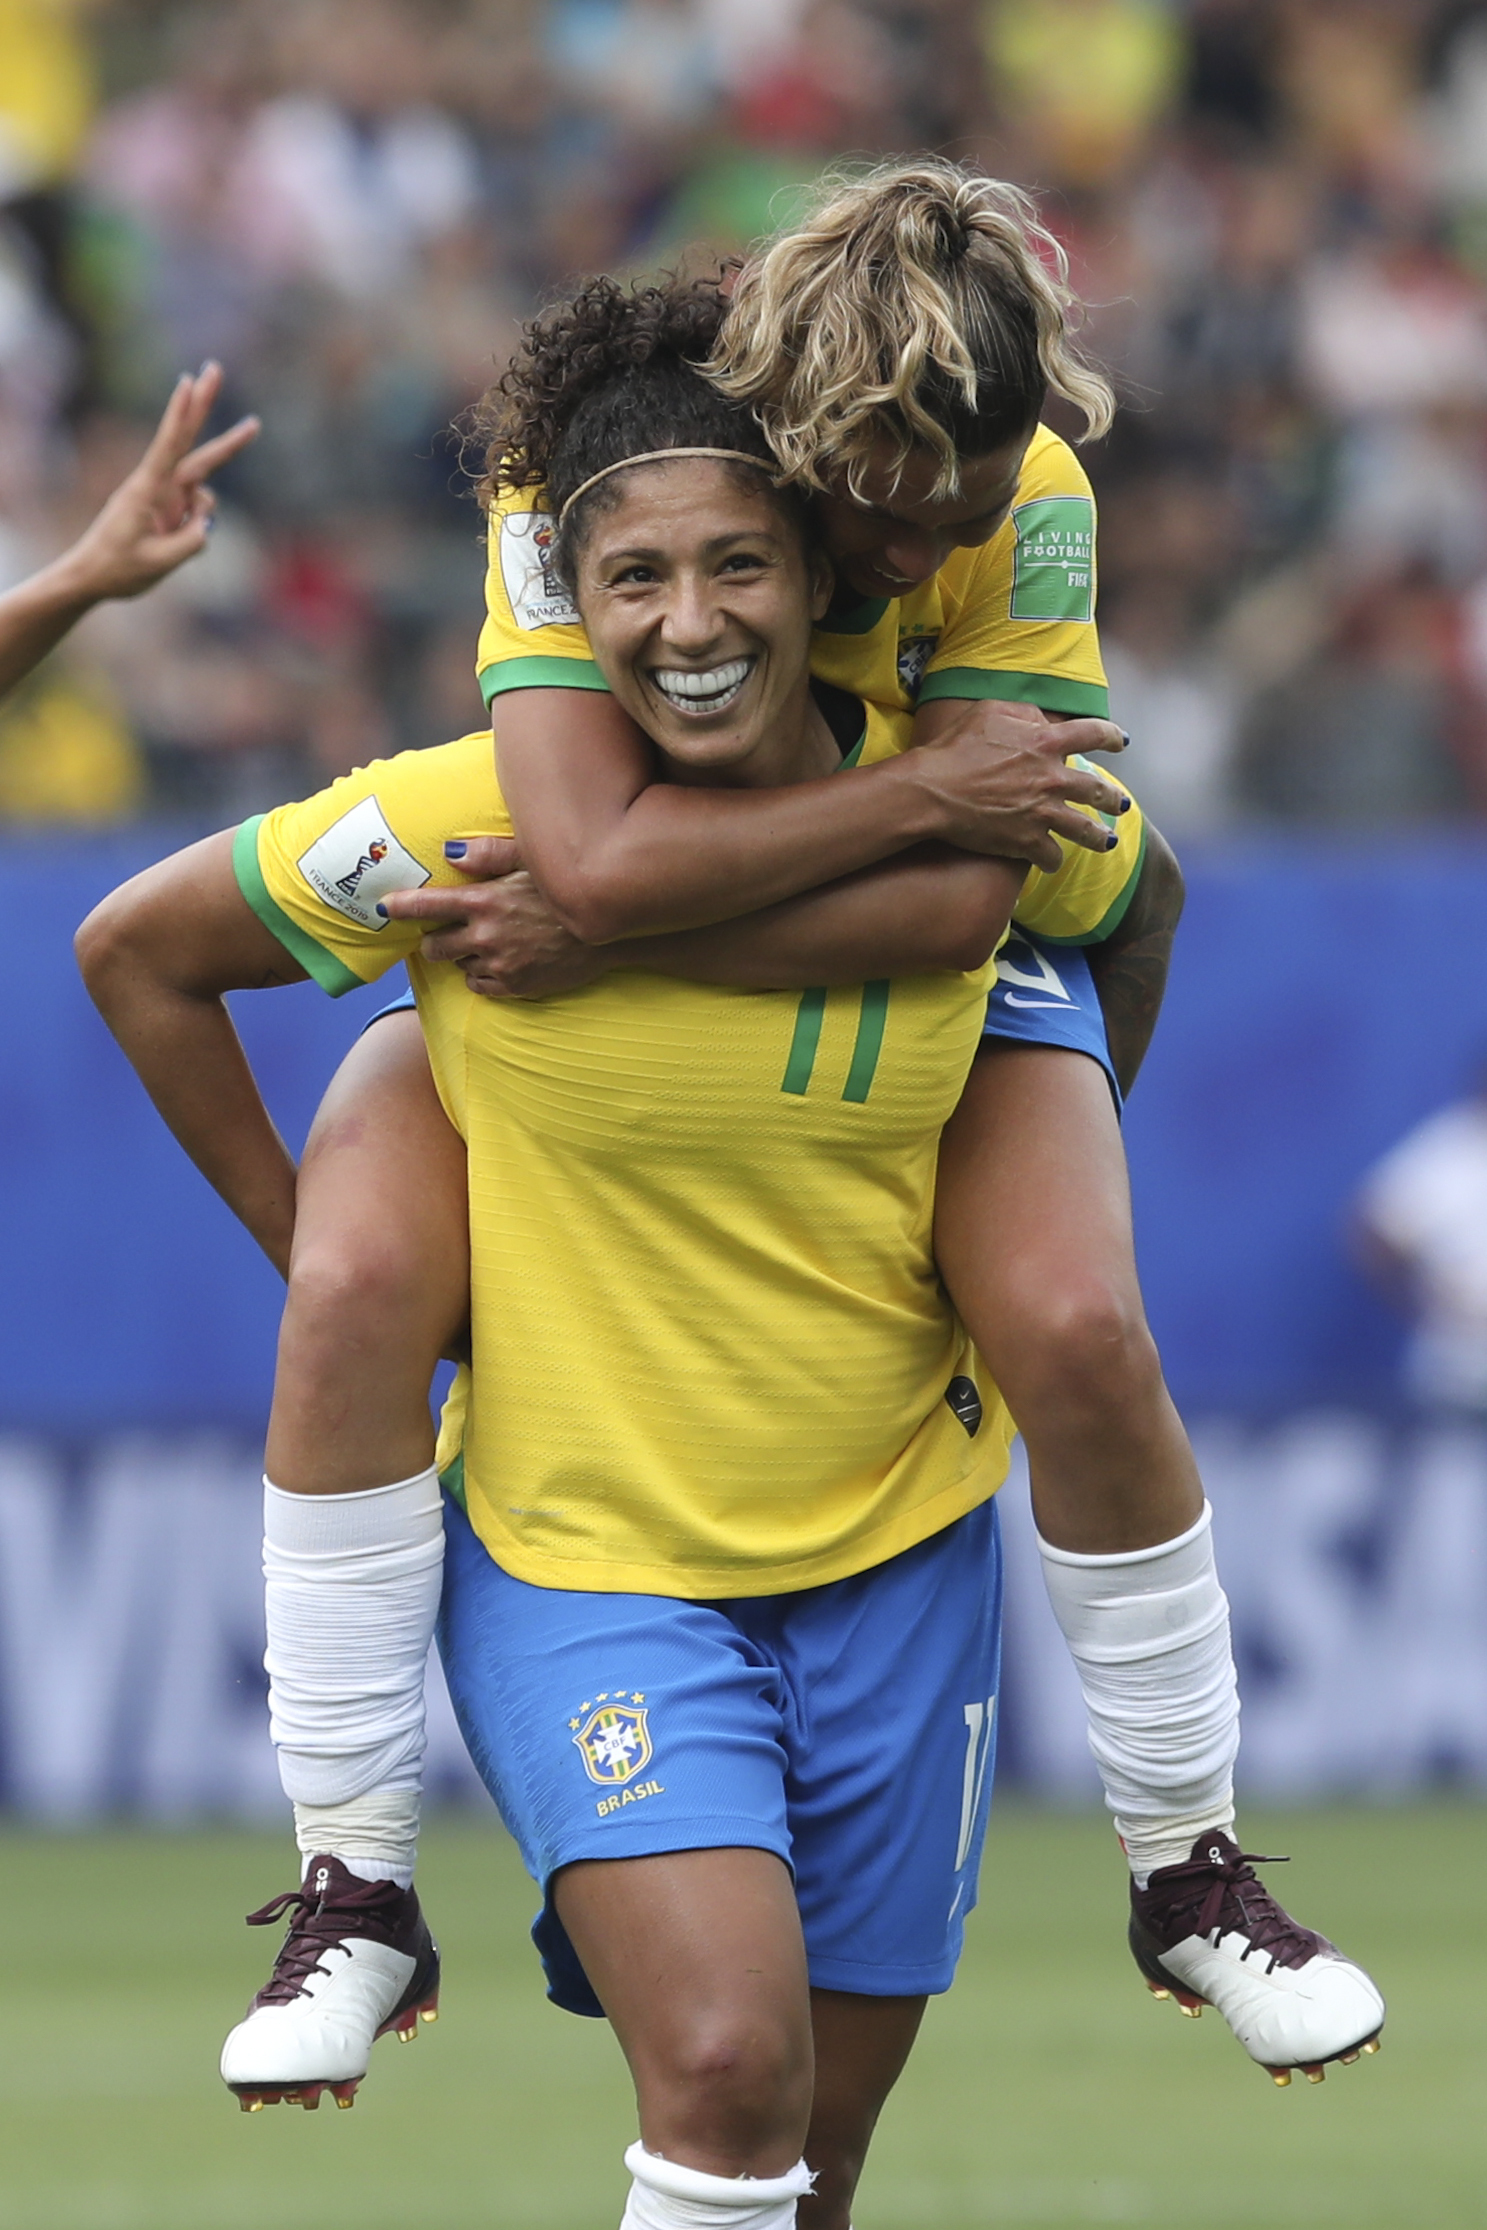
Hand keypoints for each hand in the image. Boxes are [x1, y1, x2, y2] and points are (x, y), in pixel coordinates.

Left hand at [55, 363, 259, 604]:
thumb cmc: (117, 569)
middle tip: (214, 368)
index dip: (180, 414)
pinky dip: (196, 531)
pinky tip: (170, 550)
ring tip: (167, 541)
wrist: (92, 576)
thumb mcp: (157, 563)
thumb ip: (190, 543)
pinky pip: (199, 514)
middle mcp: (158, 485)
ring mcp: (166, 496)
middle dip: (204, 405)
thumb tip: (209, 525)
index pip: (168, 445)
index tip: (188, 382)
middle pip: (190, 441)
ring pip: (202, 487)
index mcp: (146, 490)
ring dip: (204, 511)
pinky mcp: (170, 509)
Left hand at [378, 835, 608, 997]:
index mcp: (484, 902)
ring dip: (465, 956)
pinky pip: (480, 986)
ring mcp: (499, 965)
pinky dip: (483, 976)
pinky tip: (502, 961)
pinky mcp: (514, 986)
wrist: (607, 933)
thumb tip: (450, 851)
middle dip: (435, 939)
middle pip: (434, 947)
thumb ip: (489, 854)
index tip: (384, 906)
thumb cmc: (567, 889)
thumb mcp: (532, 860)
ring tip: (490, 942)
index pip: (427, 907)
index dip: (400, 906)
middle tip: (449, 930)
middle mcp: (485, 937)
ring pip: (459, 966)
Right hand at [911, 700, 1128, 870]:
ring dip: (1099, 837)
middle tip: (1120, 804)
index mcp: (1046, 742)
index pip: (1093, 734)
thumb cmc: (955, 747)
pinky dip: (1052, 860)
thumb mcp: (990, 711)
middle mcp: (1053, 779)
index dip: (1111, 736)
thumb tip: (1042, 720)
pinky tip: (1052, 862)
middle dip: (1113, 798)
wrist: (933, 790)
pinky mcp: (1027, 842)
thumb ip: (1024, 713)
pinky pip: (1051, 856)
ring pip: (1085, 830)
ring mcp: (1043, 813)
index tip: (1121, 742)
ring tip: (1107, 842)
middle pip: (1097, 790)